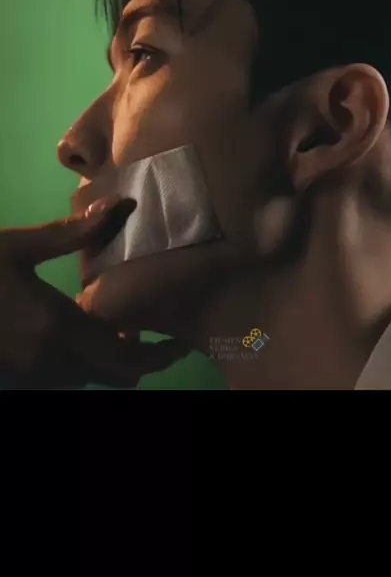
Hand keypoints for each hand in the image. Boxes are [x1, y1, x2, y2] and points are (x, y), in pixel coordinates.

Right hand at [0, 197, 187, 388]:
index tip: (178, 342)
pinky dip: (76, 363)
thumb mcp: (17, 247)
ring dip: (103, 360)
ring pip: (86, 380)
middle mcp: (48, 362)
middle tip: (143, 330)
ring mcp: (27, 376)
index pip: (126, 359)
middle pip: (113, 377)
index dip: (159, 356)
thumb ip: (72, 234)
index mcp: (57, 328)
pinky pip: (59, 379)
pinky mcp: (13, 378)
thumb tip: (121, 205)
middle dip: (136, 359)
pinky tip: (68, 333)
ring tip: (106, 325)